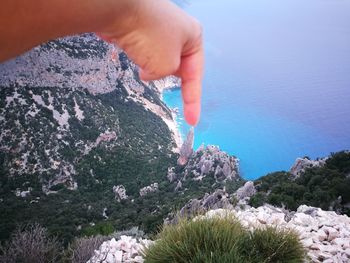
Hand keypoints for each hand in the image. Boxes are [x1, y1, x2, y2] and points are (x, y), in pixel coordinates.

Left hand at [97, 0, 202, 125]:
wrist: (118, 8)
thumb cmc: (149, 35)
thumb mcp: (167, 65)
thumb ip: (166, 74)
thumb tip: (149, 71)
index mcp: (194, 36)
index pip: (195, 75)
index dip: (193, 101)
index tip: (192, 120)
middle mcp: (179, 31)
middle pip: (180, 66)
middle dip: (172, 80)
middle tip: (169, 94)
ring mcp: (159, 28)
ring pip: (160, 60)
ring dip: (153, 67)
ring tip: (144, 62)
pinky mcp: (141, 29)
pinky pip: (145, 51)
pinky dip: (141, 59)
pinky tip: (135, 55)